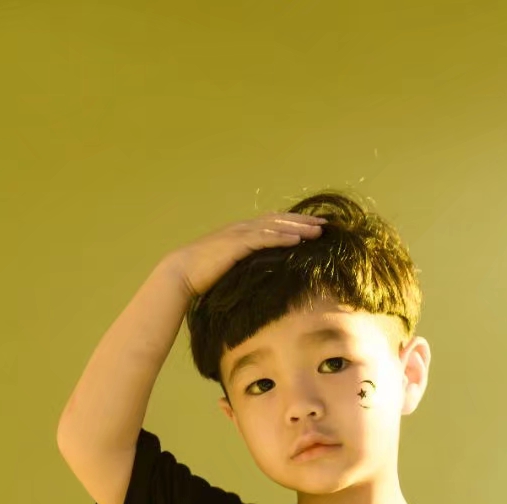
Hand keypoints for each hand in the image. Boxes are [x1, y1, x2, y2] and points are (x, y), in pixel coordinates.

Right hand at [168, 211, 325, 301]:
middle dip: (303, 221)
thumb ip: (246, 268)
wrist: (180, 274)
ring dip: (298, 228)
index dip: (294, 224)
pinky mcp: (235, 245)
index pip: (273, 224)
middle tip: (326, 224)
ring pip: (275, 227)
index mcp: (242, 233)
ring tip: (319, 231)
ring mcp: (239, 235)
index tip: (314, 227)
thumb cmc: (203, 277)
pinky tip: (297, 240)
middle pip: (279, 220)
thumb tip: (263, 279)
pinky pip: (263, 239)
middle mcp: (242, 229)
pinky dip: (281, 238)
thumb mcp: (231, 270)